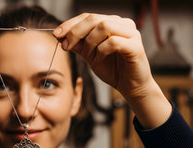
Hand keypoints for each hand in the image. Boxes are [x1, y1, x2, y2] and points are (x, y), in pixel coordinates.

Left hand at [53, 13, 170, 128]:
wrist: (130, 87)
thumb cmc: (113, 70)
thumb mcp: (90, 55)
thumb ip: (78, 44)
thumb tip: (59, 35)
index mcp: (112, 22)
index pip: (88, 16)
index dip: (70, 24)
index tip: (56, 34)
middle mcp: (123, 24)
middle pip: (94, 18)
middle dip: (75, 32)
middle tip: (66, 45)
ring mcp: (131, 33)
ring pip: (104, 26)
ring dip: (90, 42)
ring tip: (88, 55)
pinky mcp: (135, 46)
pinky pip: (113, 42)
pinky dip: (101, 50)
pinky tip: (99, 59)